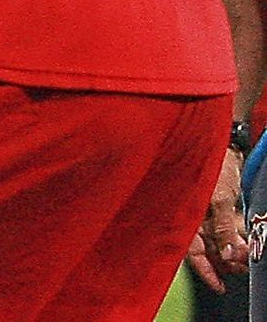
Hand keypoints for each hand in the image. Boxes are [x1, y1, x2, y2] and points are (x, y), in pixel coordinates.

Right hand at [190, 148, 249, 291]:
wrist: (218, 142)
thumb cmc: (211, 166)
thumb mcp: (220, 199)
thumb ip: (222, 229)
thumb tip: (227, 256)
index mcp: (182, 216)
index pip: (191, 252)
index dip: (206, 271)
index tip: (220, 286)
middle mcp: (188, 217)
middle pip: (205, 249)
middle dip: (225, 261)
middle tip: (243, 267)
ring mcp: (199, 212)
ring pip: (215, 241)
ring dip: (231, 251)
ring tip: (247, 256)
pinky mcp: (210, 206)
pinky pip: (220, 228)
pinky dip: (231, 237)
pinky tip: (242, 242)